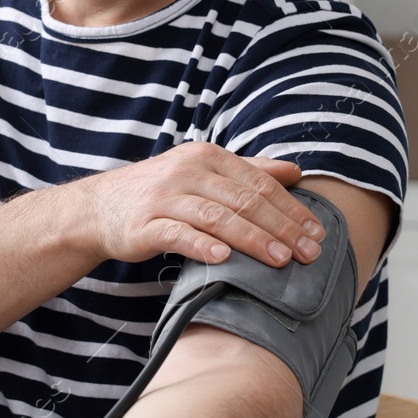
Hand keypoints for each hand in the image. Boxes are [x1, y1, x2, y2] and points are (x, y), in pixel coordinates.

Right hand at [75, 141, 324, 267]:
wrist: (99, 207)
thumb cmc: (161, 192)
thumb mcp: (203, 172)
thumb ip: (250, 170)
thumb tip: (296, 170)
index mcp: (207, 156)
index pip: (259, 182)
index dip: (291, 208)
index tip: (318, 233)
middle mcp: (187, 171)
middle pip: (244, 200)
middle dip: (281, 227)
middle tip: (310, 253)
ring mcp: (165, 197)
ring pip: (217, 217)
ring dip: (252, 240)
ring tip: (280, 261)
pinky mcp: (146, 225)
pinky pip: (178, 235)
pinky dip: (203, 246)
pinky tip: (225, 260)